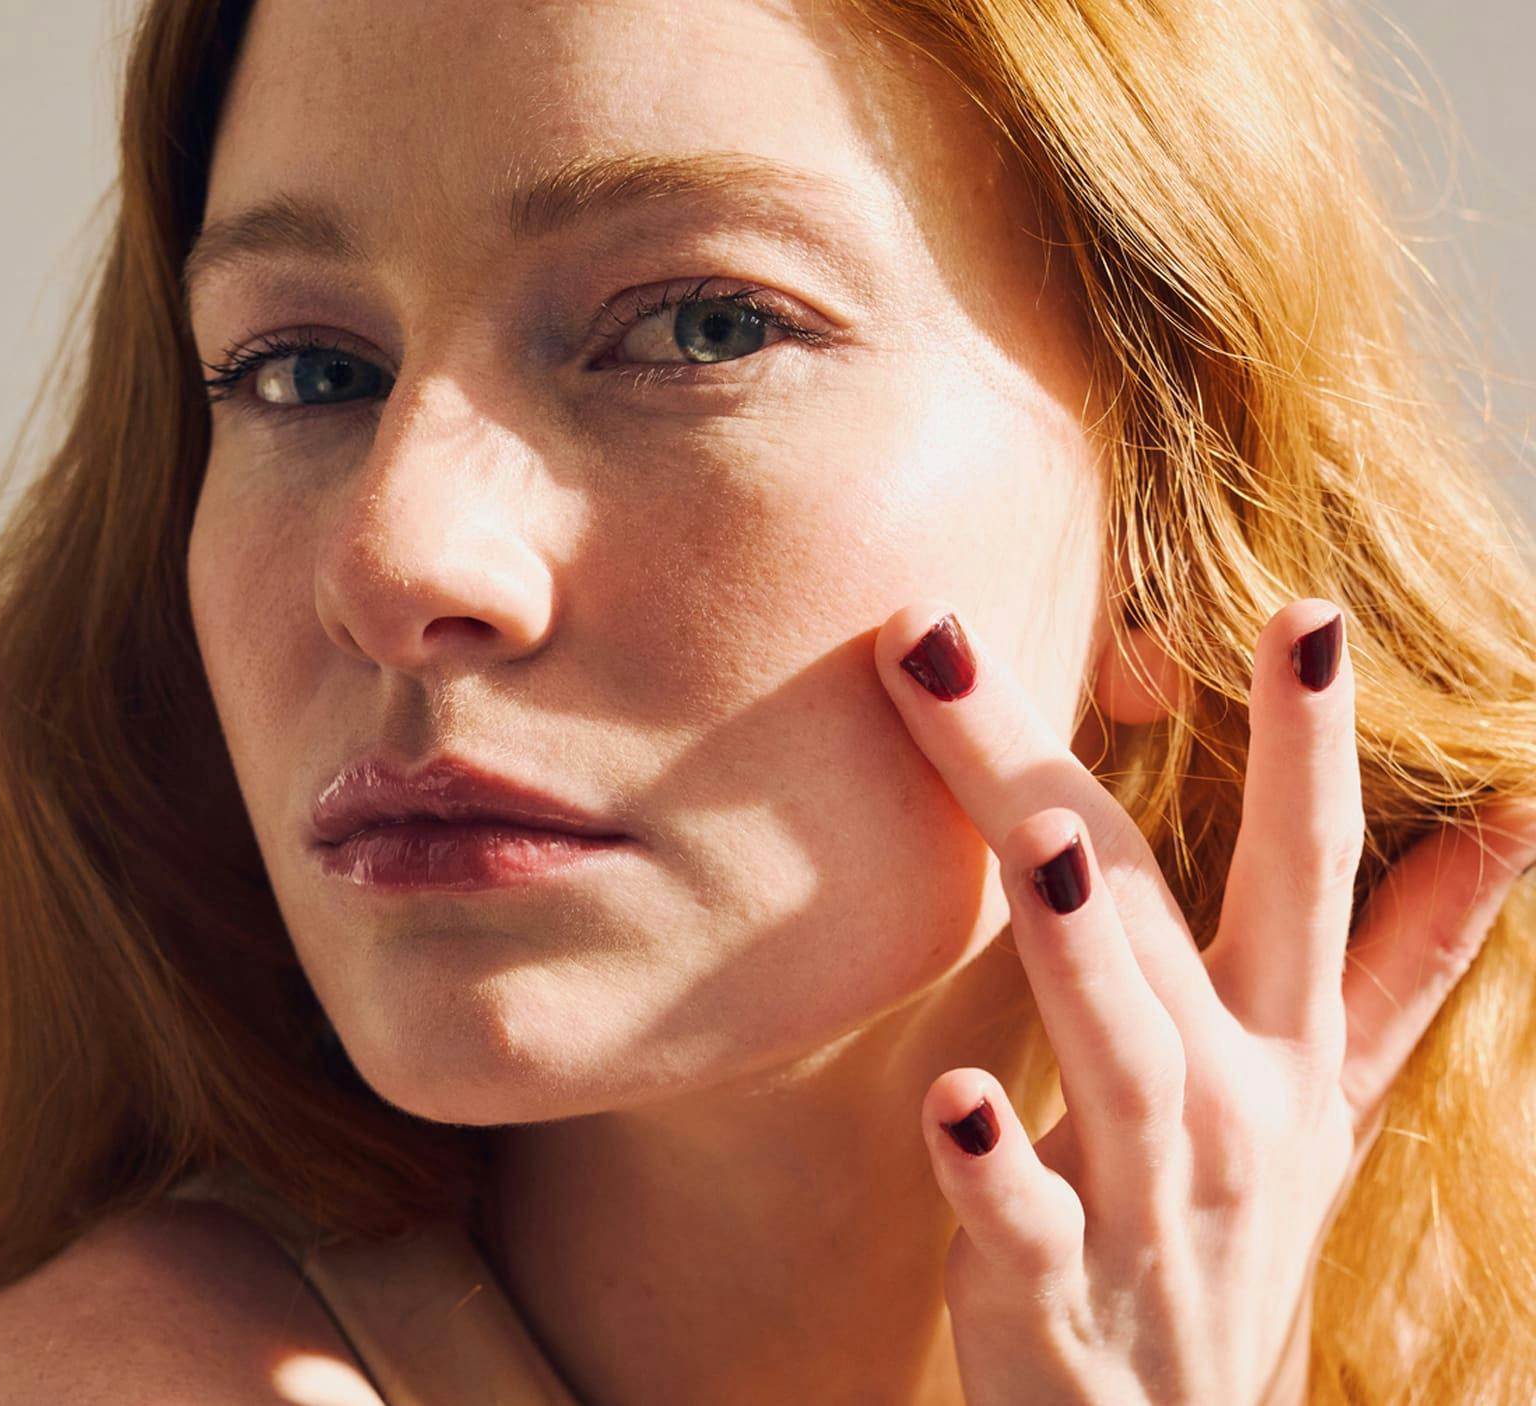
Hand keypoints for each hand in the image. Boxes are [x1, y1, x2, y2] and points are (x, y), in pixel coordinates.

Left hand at [872, 598, 1535, 1405]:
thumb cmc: (1232, 1232)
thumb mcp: (1334, 1097)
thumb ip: (1399, 963)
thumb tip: (1508, 823)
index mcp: (1281, 1040)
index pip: (1308, 866)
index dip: (1313, 741)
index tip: (1301, 609)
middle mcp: (1229, 1101)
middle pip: (1144, 907)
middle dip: (1049, 767)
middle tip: (939, 630)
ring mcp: (1146, 1198)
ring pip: (1117, 1052)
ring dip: (1077, 952)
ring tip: (1033, 844)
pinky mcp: (1055, 1287)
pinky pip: (1025, 1221)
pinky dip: (992, 1167)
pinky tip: (947, 1100)